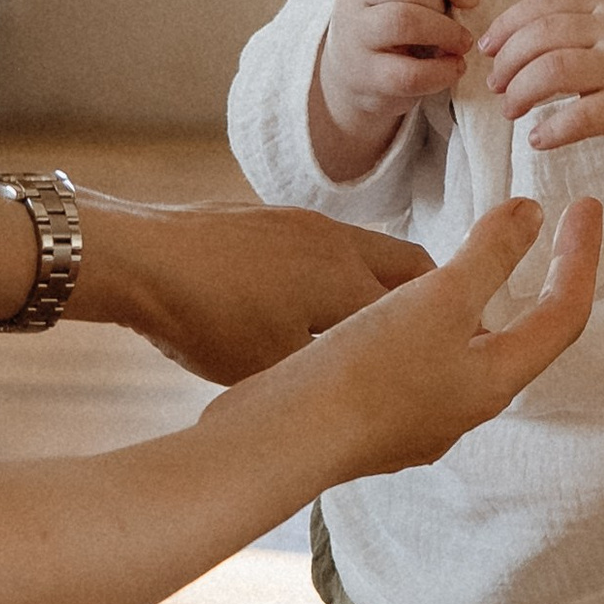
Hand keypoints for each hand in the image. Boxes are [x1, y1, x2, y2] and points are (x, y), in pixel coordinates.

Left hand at [70, 197, 429, 383]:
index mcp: (351, 281)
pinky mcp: (271, 219)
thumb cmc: (206, 320)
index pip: (426, 310)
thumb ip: (331, 373)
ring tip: (369, 328)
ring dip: (380, 287)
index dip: (448, 338)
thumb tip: (362, 385)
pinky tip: (309, 304)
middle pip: (411, 269)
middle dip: (429, 303)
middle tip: (430, 338)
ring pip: (367, 255)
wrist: (141, 259)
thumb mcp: (276, 368)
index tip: (461, 359)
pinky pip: (326, 246)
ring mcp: (304, 223)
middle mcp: (340, 242)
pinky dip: (338, 275)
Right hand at [261, 194, 600, 481]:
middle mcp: (466, 408)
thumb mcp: (437, 299)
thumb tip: (534, 214)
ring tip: (466, 265)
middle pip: (521, 338)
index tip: (586, 207)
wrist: (282, 440)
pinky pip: (421, 363)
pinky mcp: (377, 419)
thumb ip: (489, 255)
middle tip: (539, 232)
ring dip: (476, 304)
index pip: (564, 314)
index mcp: (494, 381)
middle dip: (536, 283)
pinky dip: (429, 324)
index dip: (580, 256)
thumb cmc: (365, 372)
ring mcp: (421, 420)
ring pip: (467, 353)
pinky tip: (398, 309)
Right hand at [313, 0, 479, 178]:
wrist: (352, 75)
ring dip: (445, 33)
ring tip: (460, 46)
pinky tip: (453, 69)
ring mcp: (356, 35)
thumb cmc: (393, 28)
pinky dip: (441, 71)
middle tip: (458, 25)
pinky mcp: (365, 76)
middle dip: (441, 3)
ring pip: (402, 20)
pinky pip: (408, 73)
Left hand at [480, 0, 603, 166]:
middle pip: (542, 35)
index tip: (488, 47)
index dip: (508, 24)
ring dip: (521, 91)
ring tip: (511, 110)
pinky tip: (538, 140)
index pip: (546, 4)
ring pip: (553, 69)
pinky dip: (550, 129)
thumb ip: (578, 32)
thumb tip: (516, 47)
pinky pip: (578, 116)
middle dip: (508, 62)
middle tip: (496, 86)